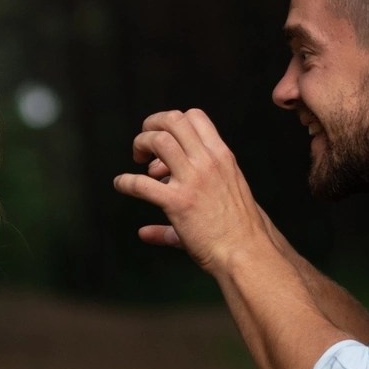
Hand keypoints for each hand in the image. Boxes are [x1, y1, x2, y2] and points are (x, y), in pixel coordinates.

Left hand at [113, 108, 273, 275]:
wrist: (247, 252)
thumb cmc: (241, 229)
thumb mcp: (227, 198)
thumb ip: (197, 195)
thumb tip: (162, 219)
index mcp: (222, 156)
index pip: (194, 117)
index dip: (173, 123)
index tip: (166, 143)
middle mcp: (208, 162)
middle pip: (173, 120)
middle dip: (152, 125)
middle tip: (144, 145)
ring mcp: (193, 180)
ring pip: (158, 140)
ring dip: (141, 144)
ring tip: (137, 160)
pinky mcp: (178, 203)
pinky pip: (141, 184)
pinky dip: (126, 182)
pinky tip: (122, 185)